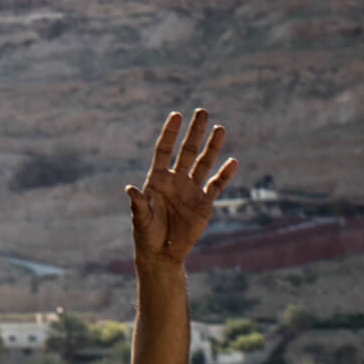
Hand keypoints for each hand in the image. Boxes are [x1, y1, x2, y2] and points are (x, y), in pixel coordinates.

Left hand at [127, 108, 236, 275]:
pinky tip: (233, 162)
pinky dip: (225, 175)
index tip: (176, 115)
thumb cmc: (146, 233)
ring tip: (220, 128)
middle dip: (194, 132)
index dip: (170, 133)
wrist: (162, 252)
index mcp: (157, 179)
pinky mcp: (204, 203)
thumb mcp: (141, 218)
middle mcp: (175, 180)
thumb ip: (138, 204)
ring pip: (203, 163)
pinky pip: (216, 185)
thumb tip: (130, 189)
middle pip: (186, 151)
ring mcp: (191, 190)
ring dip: (212, 147)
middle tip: (201, 111)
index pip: (164, 150)